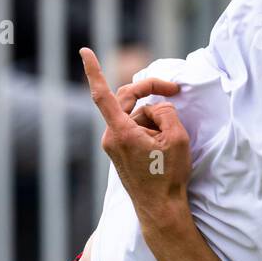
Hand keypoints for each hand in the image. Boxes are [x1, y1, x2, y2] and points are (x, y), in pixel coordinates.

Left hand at [80, 47, 191, 224]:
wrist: (160, 209)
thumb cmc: (168, 175)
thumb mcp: (177, 137)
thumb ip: (166, 112)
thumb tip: (157, 107)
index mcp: (121, 131)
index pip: (102, 94)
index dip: (93, 70)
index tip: (84, 51)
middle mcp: (111, 137)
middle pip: (127, 100)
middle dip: (150, 93)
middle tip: (175, 91)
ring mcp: (113, 146)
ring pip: (134, 116)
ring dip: (153, 118)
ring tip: (171, 138)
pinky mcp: (119, 152)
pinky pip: (133, 129)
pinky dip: (149, 129)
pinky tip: (163, 144)